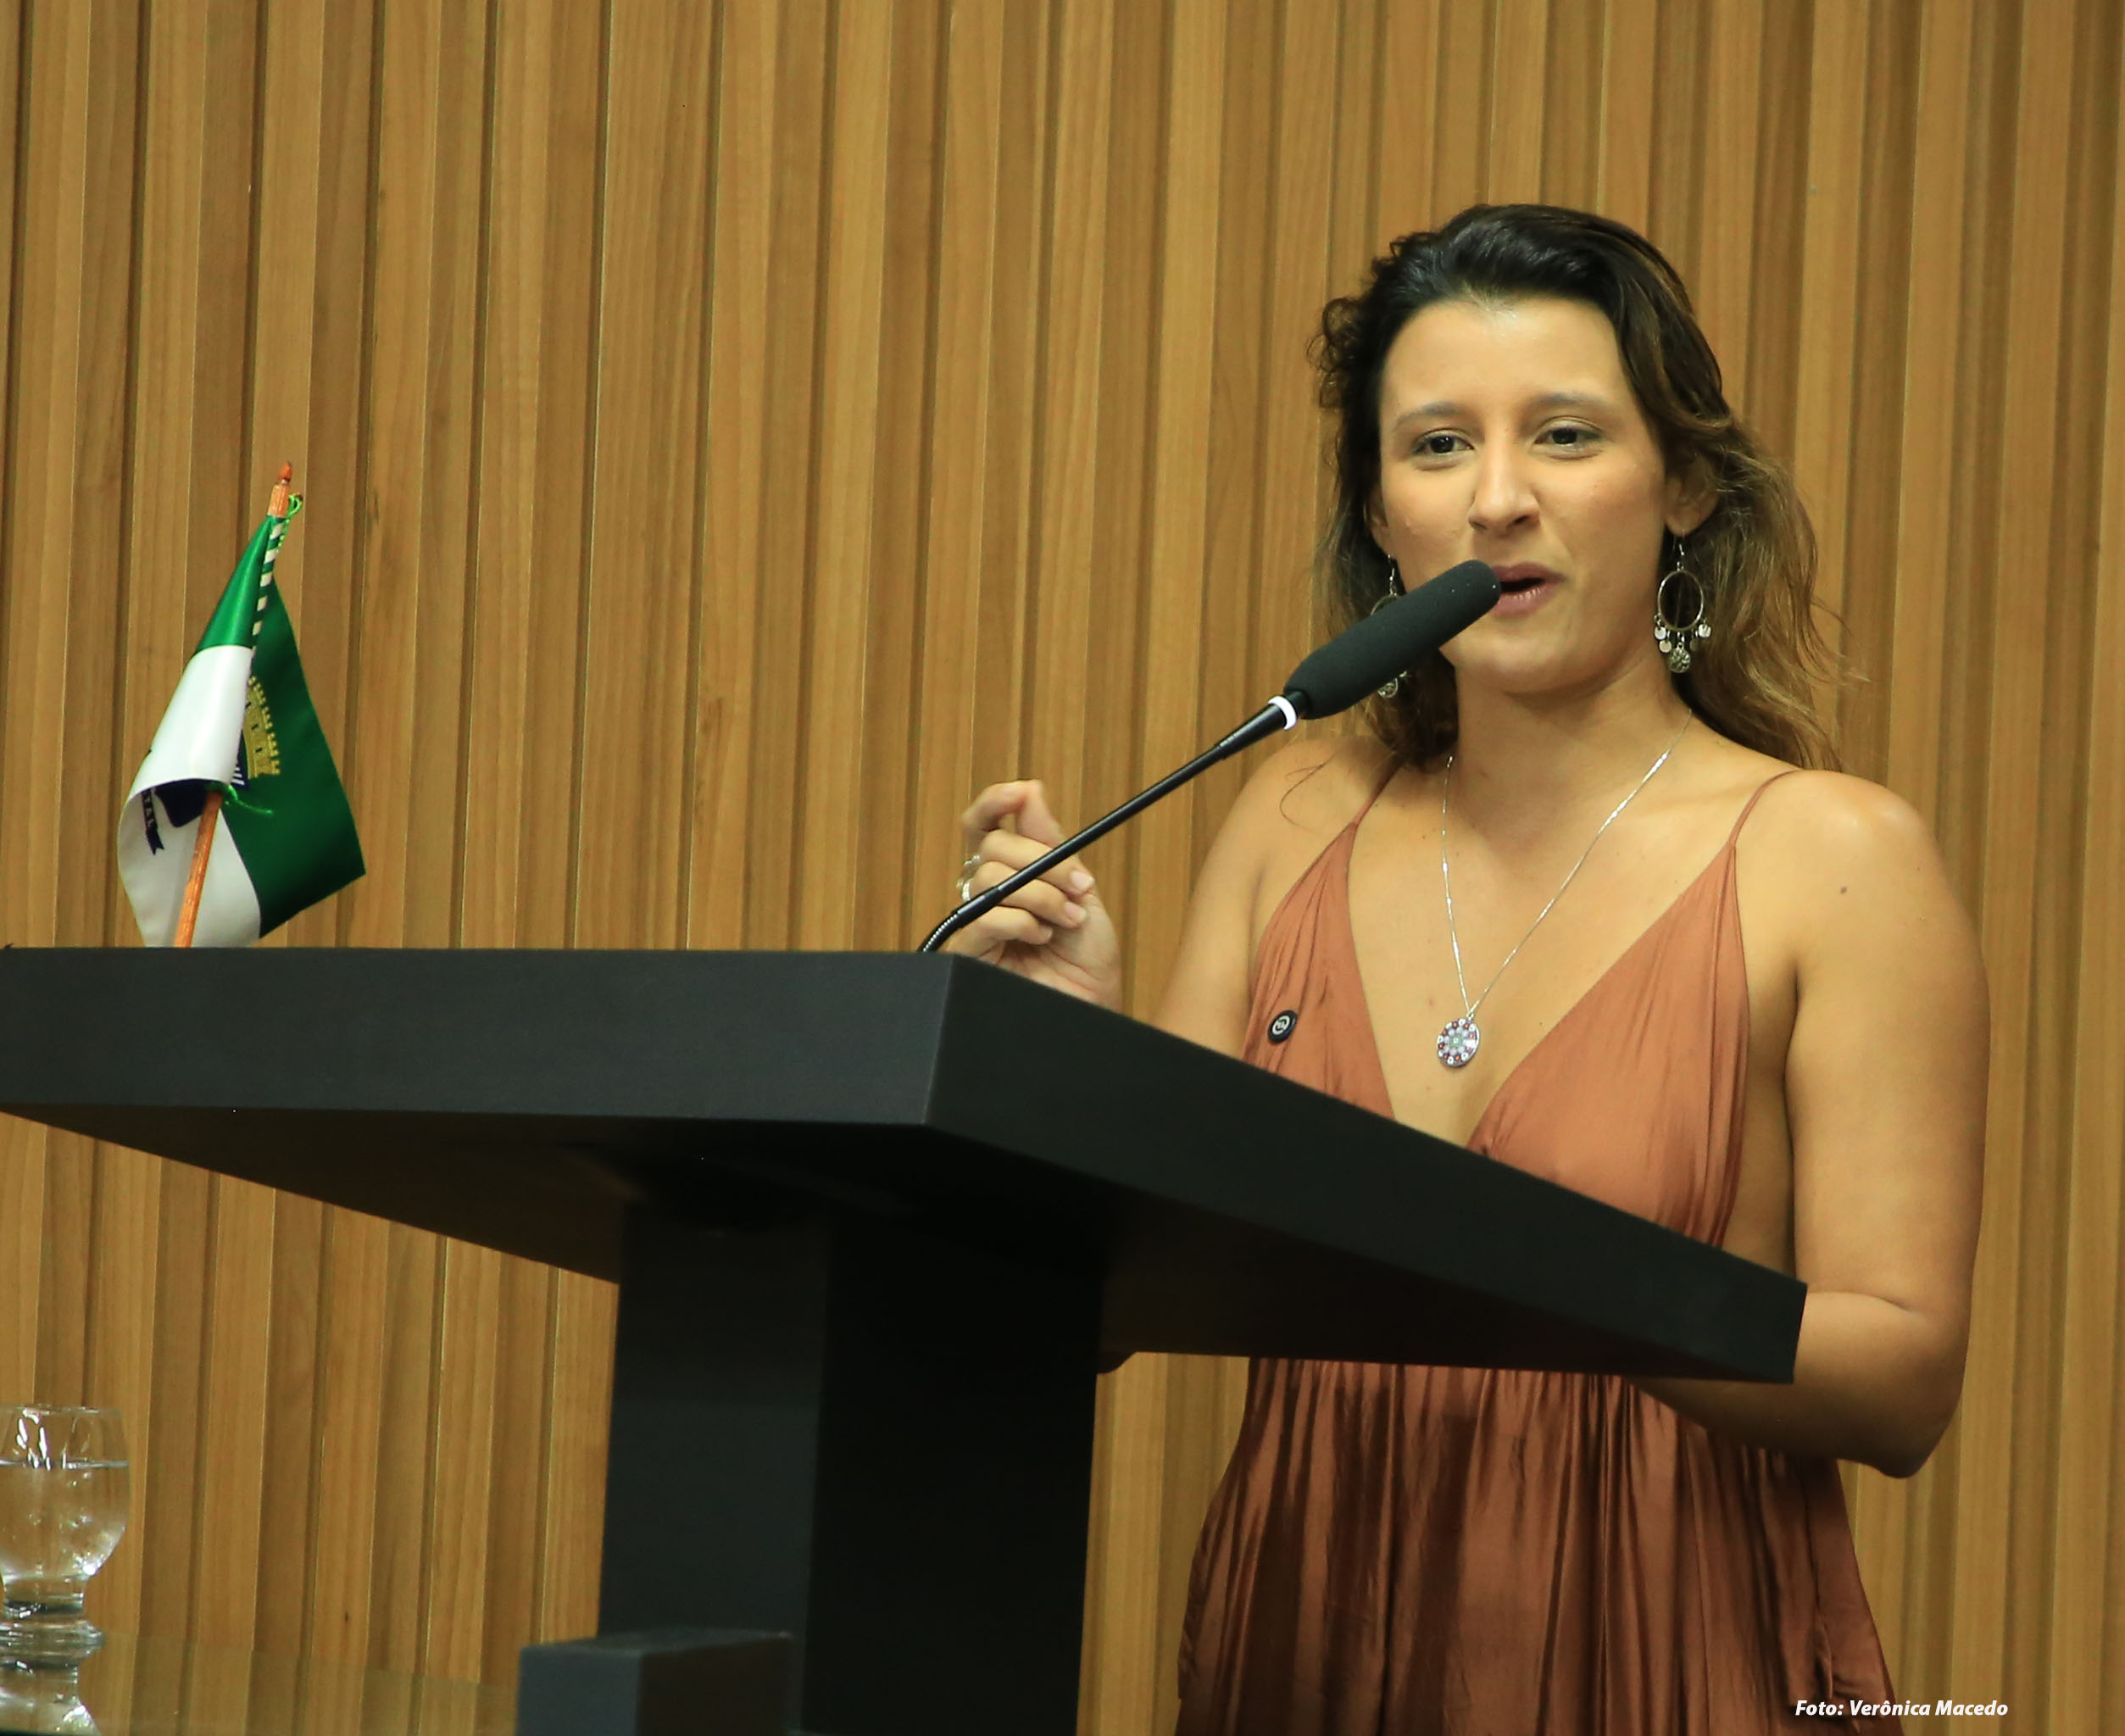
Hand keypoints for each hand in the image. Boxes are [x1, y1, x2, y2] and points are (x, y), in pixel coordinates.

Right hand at [943, 780, 1121, 1009]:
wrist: (1095, 1004)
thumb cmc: (1088, 956)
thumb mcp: (1080, 889)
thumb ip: (1051, 843)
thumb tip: (1030, 791)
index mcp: (1012, 873)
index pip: (984, 828)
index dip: (993, 804)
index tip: (1021, 793)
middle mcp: (988, 894)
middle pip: (991, 847)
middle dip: (1042, 860)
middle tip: (1077, 886)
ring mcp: (976, 922)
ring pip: (990, 879)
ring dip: (1040, 896)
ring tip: (1066, 920)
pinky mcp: (970, 952)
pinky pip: (986, 918)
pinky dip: (1022, 922)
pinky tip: (1042, 937)